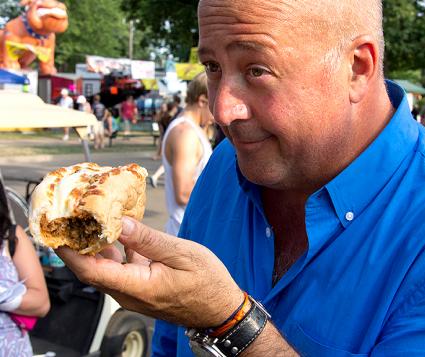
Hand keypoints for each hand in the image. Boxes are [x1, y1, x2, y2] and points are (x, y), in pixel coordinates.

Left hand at [56, 217, 242, 327]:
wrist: (220, 308)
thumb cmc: (207, 283)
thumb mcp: (182, 254)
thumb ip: (148, 240)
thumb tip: (120, 223)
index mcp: (137, 286)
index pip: (90, 270)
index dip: (69, 249)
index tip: (58, 227)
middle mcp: (128, 293)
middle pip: (91, 268)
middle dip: (77, 241)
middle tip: (73, 213)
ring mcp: (132, 292)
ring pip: (103, 267)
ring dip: (94, 244)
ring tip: (91, 216)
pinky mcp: (139, 288)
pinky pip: (118, 268)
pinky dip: (113, 249)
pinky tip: (118, 229)